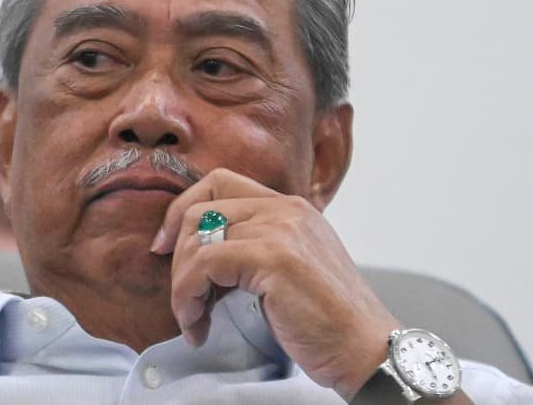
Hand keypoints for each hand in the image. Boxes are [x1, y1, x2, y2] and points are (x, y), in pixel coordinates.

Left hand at [151, 168, 400, 399]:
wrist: (366, 349)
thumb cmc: (328, 321)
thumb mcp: (291, 269)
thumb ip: (256, 248)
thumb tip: (202, 254)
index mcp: (290, 207)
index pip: (219, 183)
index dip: (182, 210)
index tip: (166, 246)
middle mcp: (285, 209)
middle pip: (200, 205)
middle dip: (177, 253)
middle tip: (180, 295)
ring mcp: (281, 229)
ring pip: (197, 238)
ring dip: (182, 285)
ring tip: (193, 319)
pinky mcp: (274, 258)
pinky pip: (204, 266)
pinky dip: (189, 298)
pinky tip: (199, 326)